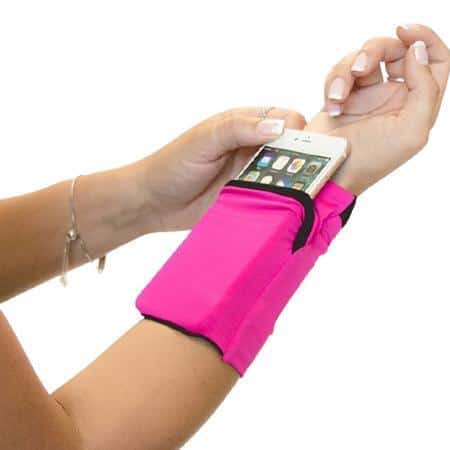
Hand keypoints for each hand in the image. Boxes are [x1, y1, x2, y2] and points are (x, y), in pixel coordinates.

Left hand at [133, 107, 305, 230]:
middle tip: (308, 177)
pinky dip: (285, 203)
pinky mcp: (250, 200)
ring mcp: (253, 176)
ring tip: (302, 196)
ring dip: (296, 184)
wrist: (153, 203)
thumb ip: (238, 129)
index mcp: (245, 126)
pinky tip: (290, 210)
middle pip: (293, 150)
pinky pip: (274, 199)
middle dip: (304, 161)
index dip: (299, 133)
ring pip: (288, 176)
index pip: (286, 121)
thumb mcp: (204, 140)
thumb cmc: (172, 164)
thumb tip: (279, 127)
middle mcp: (253, 149)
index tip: (303, 151)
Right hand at [306, 24, 448, 194]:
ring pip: (362, 58)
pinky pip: (339, 73)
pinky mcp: (341, 97)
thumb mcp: (411, 130)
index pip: (435, 61)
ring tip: (337, 98)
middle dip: (375, 51)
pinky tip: (331, 106)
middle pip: (394, 50)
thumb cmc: (370, 161)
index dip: (425, 39)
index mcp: (417, 103)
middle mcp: (394, 96)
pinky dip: (332, 84)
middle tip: (361, 68)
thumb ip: (425, 88)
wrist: (329, 172)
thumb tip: (417, 51)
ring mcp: (366, 95)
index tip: (405, 31)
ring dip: (346, 72)